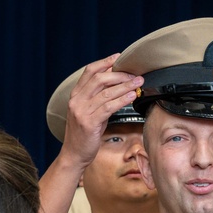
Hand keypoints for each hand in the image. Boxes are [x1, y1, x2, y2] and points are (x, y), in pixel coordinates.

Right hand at [61, 54, 142, 168]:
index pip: (89, 71)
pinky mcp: (89, 123)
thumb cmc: (84, 135)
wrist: (74, 154)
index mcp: (76, 96)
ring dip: (125, 86)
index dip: (104, 62)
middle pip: (99, 78)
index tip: (118, 58)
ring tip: (138, 83)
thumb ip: (98, 99)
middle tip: (134, 75)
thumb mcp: (89, 112)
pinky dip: (122, 99)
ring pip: (106, 92)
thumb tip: (118, 87)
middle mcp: (77, 101)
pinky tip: (131, 96)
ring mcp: (82, 111)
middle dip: (120, 75)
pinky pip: (108, 107)